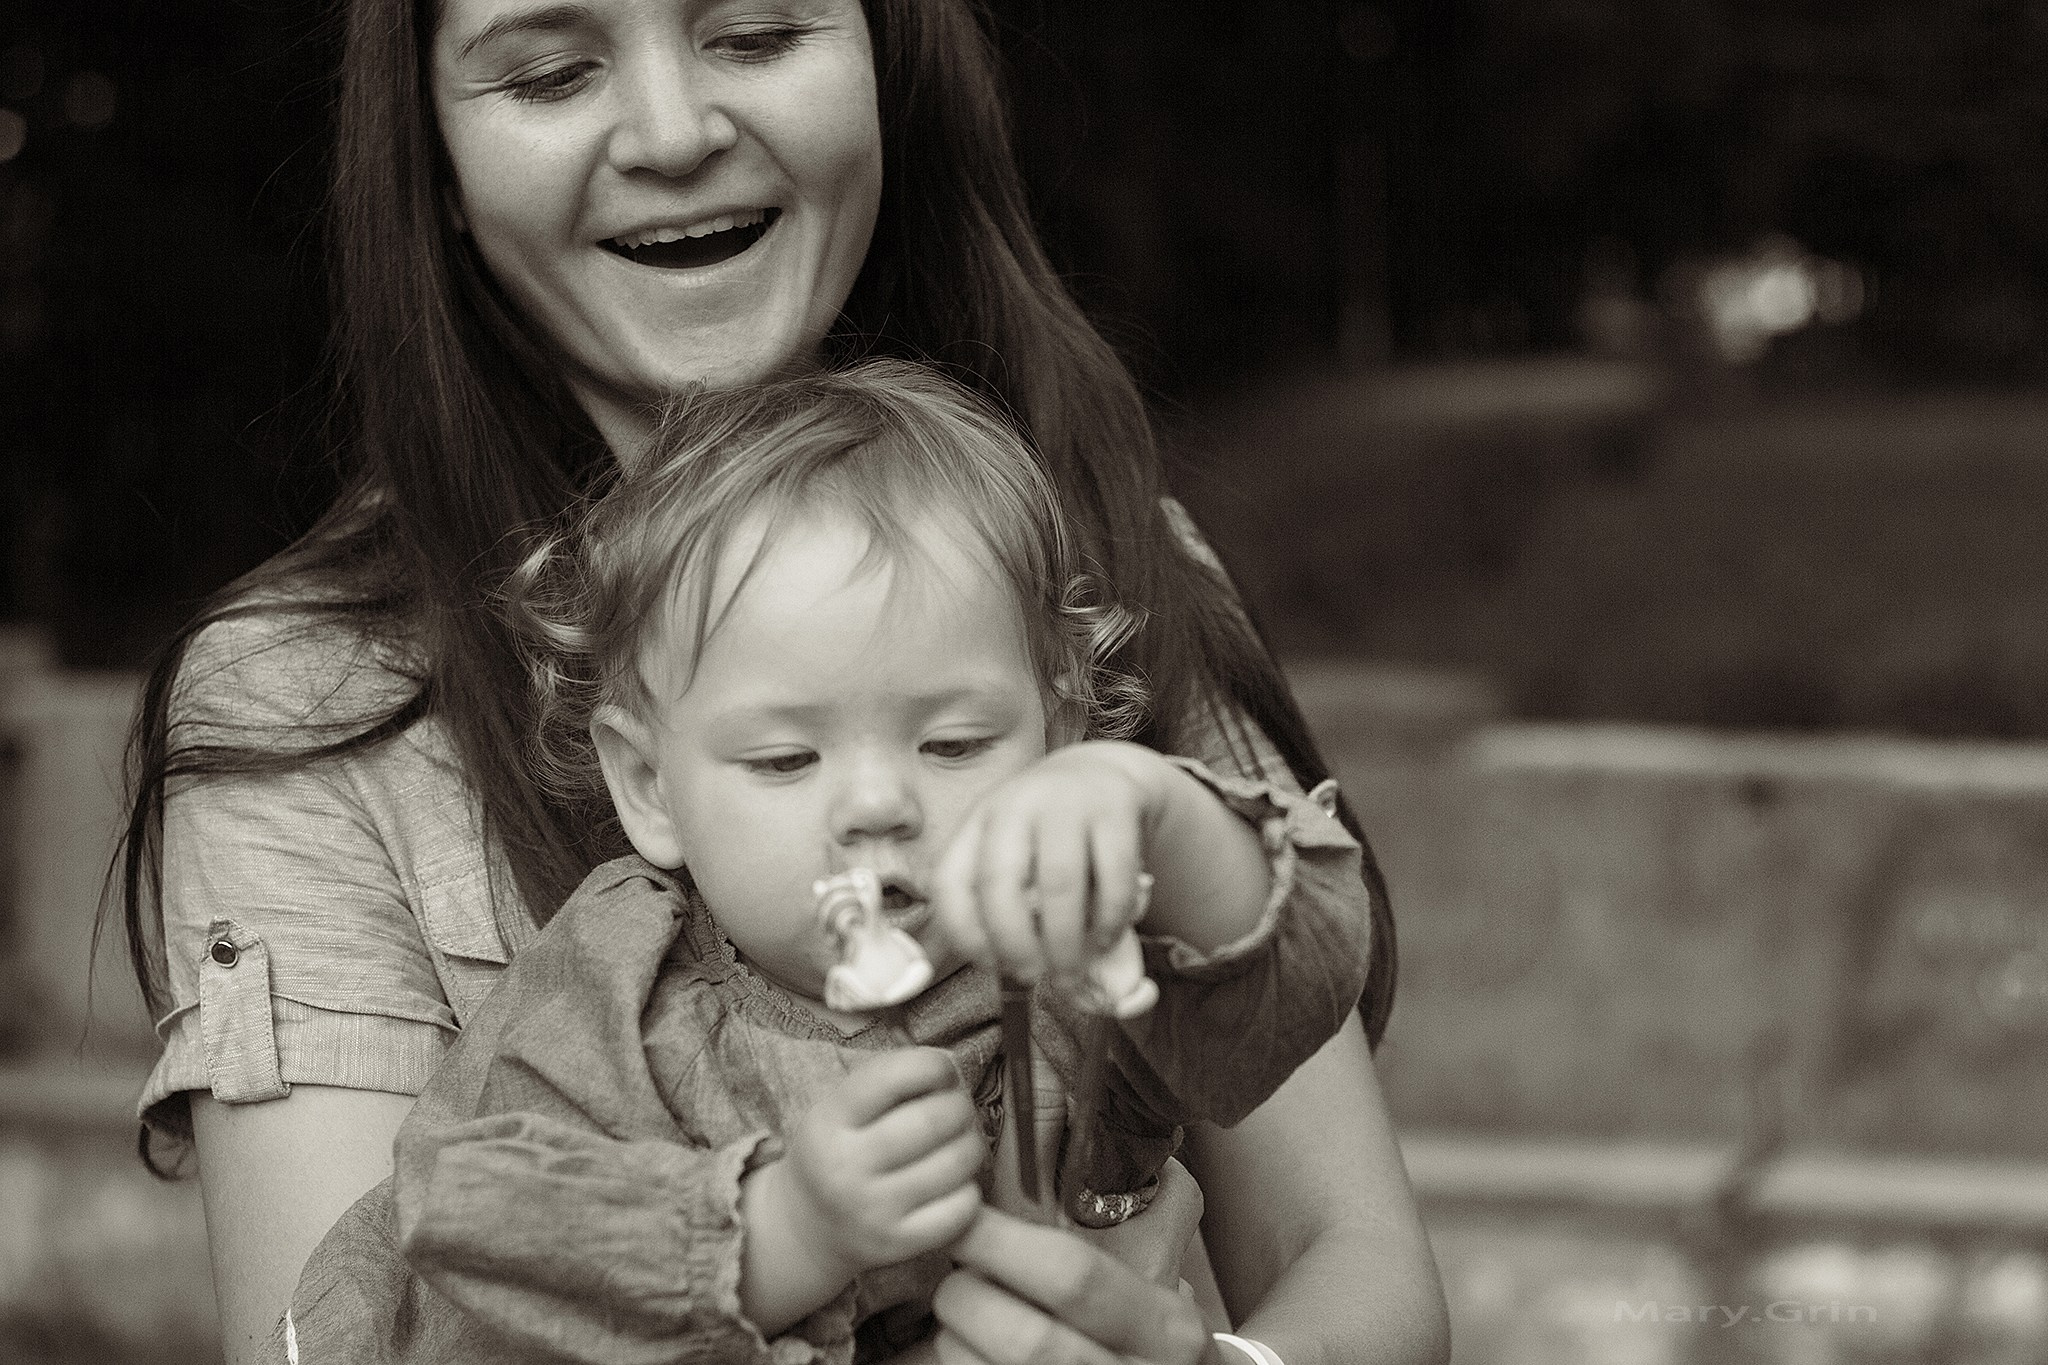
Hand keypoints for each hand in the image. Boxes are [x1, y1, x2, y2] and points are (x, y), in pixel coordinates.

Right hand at [767, 1048, 985, 1285]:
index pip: (892, 1077)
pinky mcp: (896, 1245)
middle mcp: (844, 1168)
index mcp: (828, 1122)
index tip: (944, 1070)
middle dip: (960, 1106)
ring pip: (954, 1163)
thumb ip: (886, 1082)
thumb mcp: (837, 1110)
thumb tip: (949, 1067)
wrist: (804, 1231)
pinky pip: (960, 1210)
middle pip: (932, 1120)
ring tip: (963, 1141)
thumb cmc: (836, 1153)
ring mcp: (871, 1211)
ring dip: (972, 1144)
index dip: (933, 1065)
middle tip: (960, 1109)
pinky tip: (955, 1182)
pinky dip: (969, 1189)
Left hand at [930, 1206, 1220, 1364]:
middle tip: (954, 1276)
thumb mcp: (1156, 1254)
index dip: (1004, 1242)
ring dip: (956, 1340)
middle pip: (1029, 1343)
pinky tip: (965, 1346)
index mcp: (1168, 1325)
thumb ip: (1113, 1188)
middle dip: (970, 1302)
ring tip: (959, 1311)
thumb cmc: (1152, 1311)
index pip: (1074, 1276)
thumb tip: (1045, 1088)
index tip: (965, 1218)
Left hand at [932, 741, 1173, 984]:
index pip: (950, 881)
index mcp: (978, 822)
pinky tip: (1104, 940)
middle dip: (1014, 943)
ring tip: (1069, 972)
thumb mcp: (1010, 849)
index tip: (989, 965)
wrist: (1104, 773)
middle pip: (1000, 882)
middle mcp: (1015, 806)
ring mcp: (1066, 804)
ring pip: (1058, 883)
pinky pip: (1113, 876)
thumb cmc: (1048, 831)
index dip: (964, 933)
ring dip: (1063, 941)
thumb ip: (991, 901)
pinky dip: (1109, 919)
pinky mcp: (1115, 810)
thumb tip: (969, 966)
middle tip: (1030, 976)